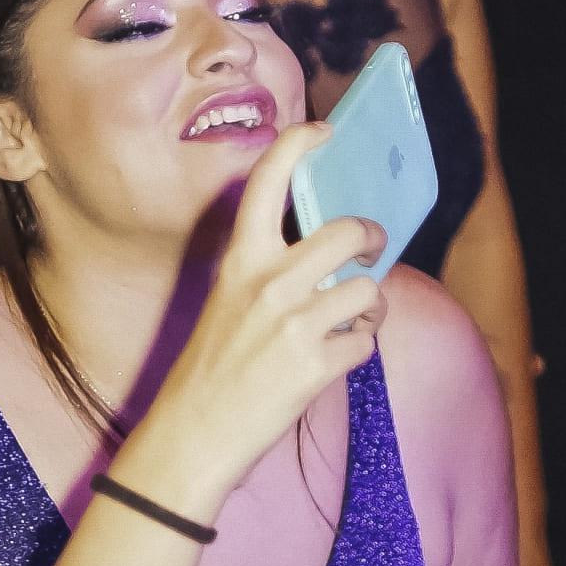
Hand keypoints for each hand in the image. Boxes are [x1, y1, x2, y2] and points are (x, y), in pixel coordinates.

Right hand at [121, 122, 386, 506]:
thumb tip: (329, 248)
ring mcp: (294, 323)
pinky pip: (366, 342)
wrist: (193, 433)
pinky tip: (335, 358)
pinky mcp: (316, 365)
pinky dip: (358, 349)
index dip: (300, 144)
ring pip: (369, 291)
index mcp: (240, 259)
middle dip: (372, 238)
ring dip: (370, 306)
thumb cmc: (212, 365)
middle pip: (349, 232)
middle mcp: (268, 282)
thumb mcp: (228, 299)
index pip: (269, 180)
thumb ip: (268, 268)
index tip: (323, 132)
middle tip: (372, 247)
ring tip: (352, 318)